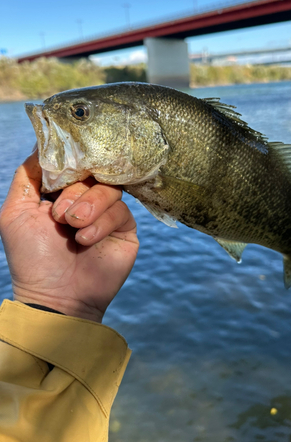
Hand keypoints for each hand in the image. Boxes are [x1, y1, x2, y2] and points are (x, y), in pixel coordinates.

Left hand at [0, 150, 138, 321]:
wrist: (56, 297)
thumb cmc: (32, 258)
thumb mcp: (15, 213)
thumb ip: (27, 177)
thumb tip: (43, 144)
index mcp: (61, 193)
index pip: (73, 164)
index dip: (70, 163)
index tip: (64, 171)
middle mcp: (86, 200)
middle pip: (92, 173)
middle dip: (75, 192)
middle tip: (60, 216)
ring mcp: (107, 215)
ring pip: (109, 189)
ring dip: (90, 206)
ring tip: (74, 228)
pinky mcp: (125, 229)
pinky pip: (122, 211)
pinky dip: (103, 223)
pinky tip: (87, 240)